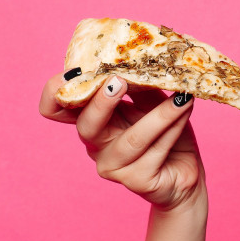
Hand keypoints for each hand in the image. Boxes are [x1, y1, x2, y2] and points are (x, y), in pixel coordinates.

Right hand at [39, 73, 205, 211]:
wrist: (185, 173)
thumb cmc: (165, 133)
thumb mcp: (150, 101)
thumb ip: (140, 84)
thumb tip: (140, 59)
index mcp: (92, 119)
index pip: (55, 109)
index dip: (54, 92)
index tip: (75, 72)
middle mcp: (96, 144)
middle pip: (85, 126)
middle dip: (101, 103)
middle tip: (120, 82)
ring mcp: (113, 167)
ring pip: (132, 139)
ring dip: (159, 115)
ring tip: (180, 97)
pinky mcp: (136, 181)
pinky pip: (155, 151)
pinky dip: (173, 126)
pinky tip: (186, 109)